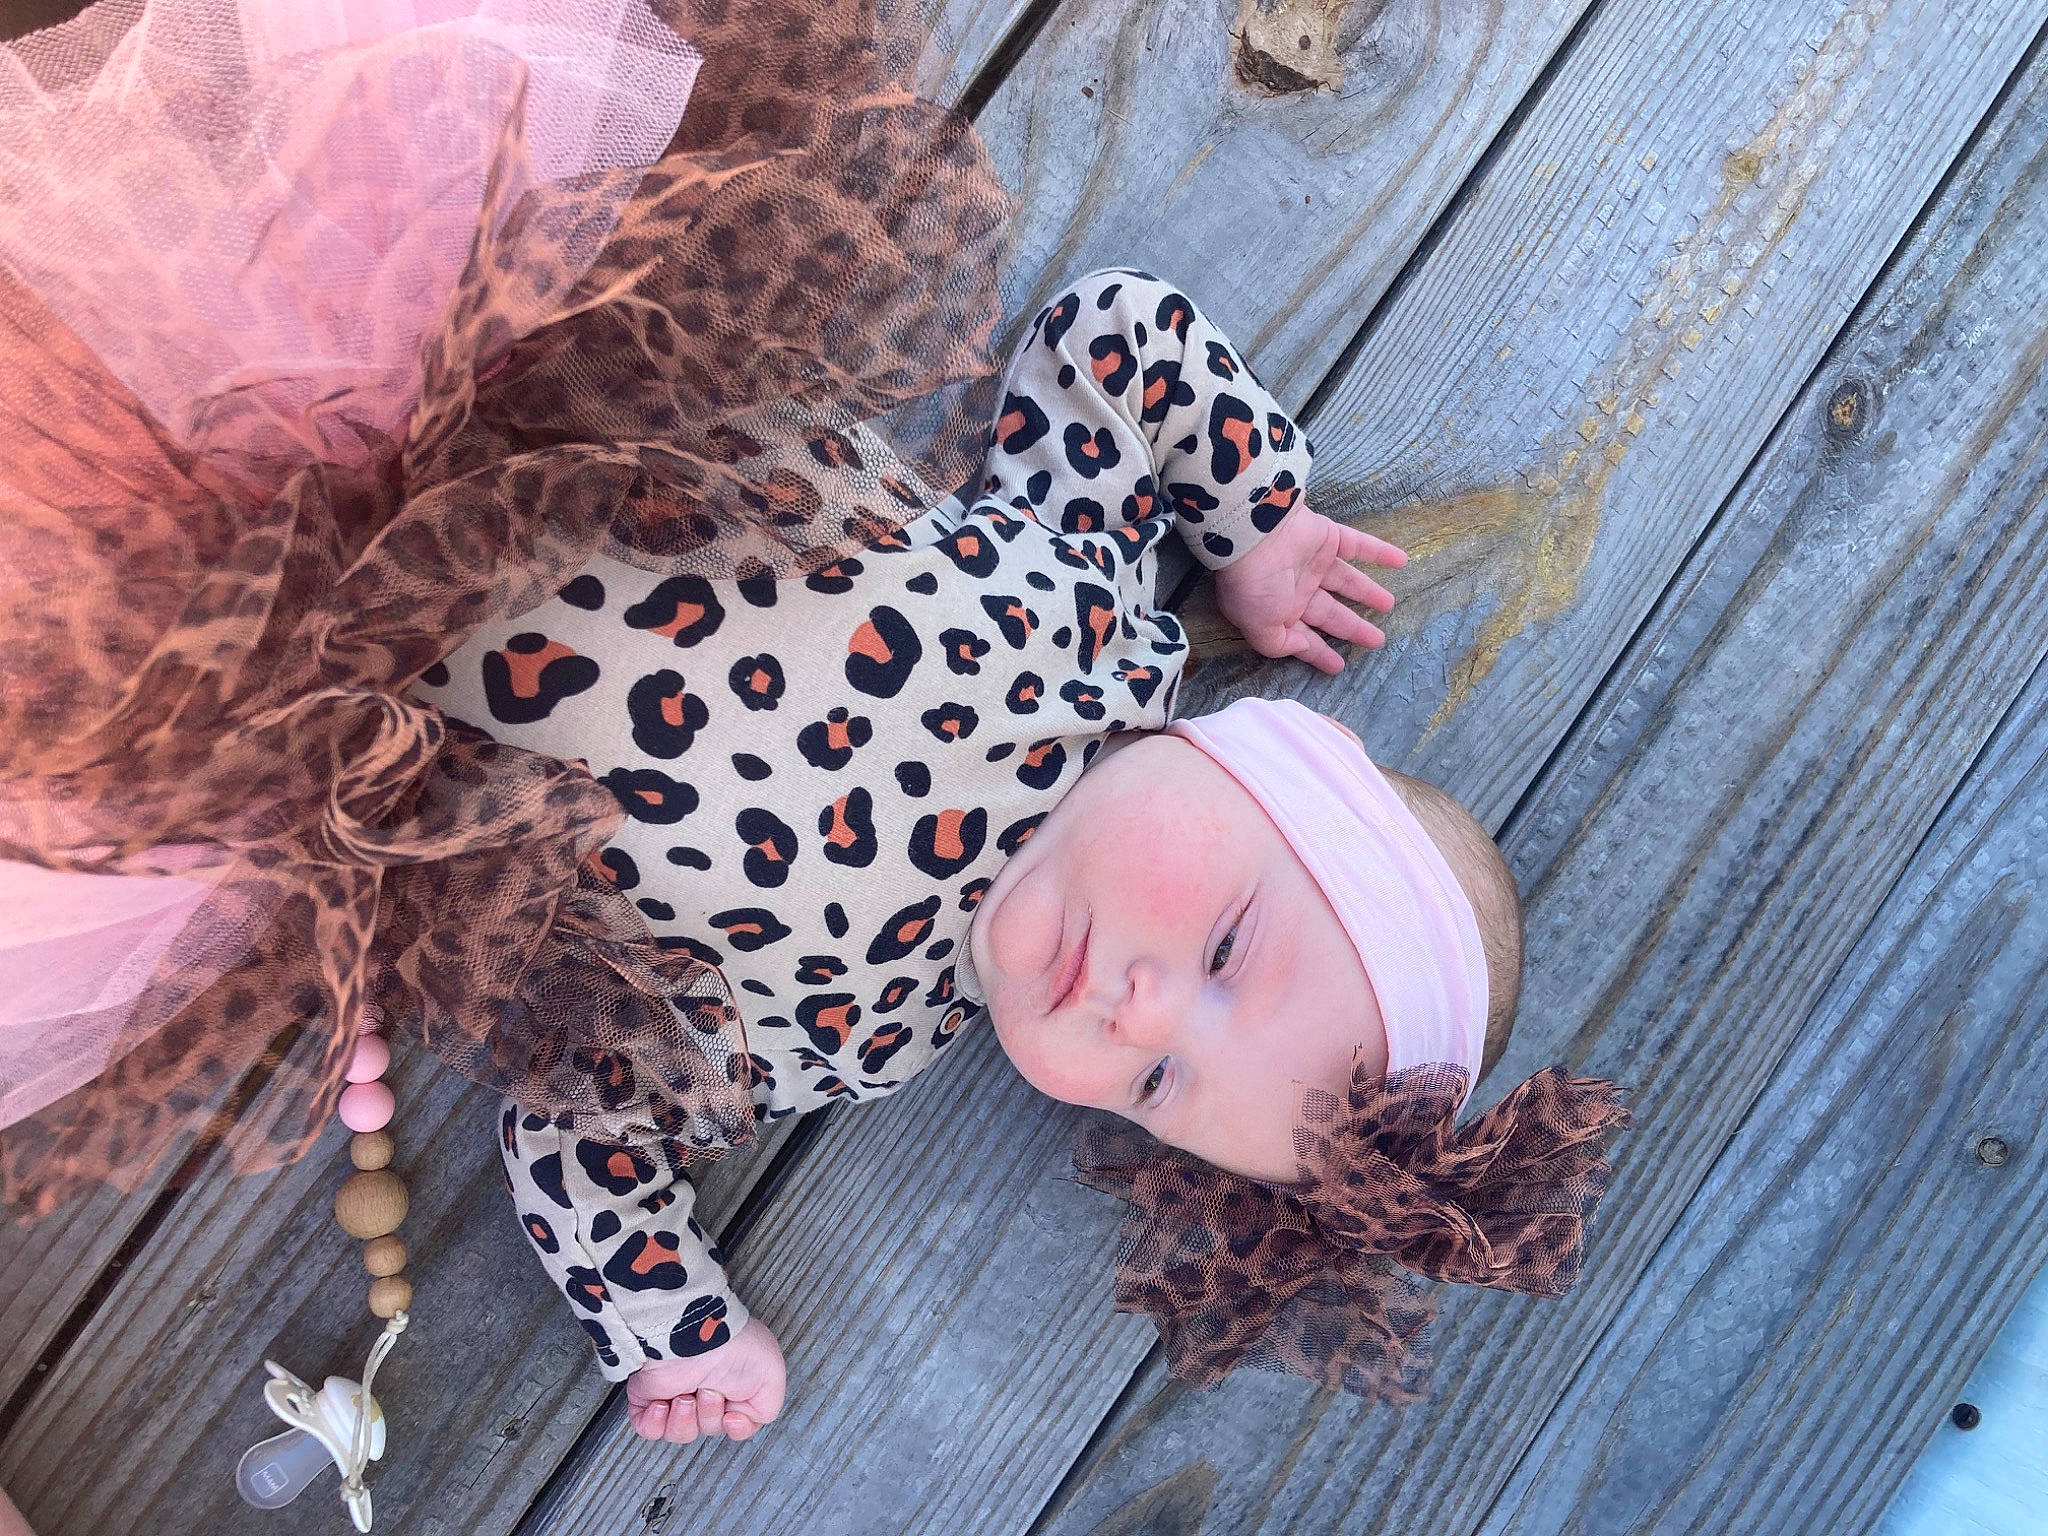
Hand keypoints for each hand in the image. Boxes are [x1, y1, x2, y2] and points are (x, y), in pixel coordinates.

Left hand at [625, 1318, 786, 1443]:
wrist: (696, 1336)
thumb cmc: (736, 1346)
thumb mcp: (772, 1378)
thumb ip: (766, 1410)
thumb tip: (742, 1422)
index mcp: (734, 1387)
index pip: (735, 1426)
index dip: (736, 1428)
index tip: (732, 1416)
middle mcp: (706, 1391)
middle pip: (709, 1430)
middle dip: (710, 1417)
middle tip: (709, 1392)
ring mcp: (676, 1395)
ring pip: (679, 1434)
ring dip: (684, 1421)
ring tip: (685, 1397)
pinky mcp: (649, 1397)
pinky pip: (647, 1429)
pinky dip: (654, 1425)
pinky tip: (662, 1406)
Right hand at [1210, 504, 1405, 674]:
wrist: (1252, 535)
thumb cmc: (1253, 586)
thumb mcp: (1257, 627)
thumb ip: (1279, 645)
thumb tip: (1302, 647)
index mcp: (1280, 613)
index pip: (1306, 638)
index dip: (1320, 654)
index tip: (1339, 667)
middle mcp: (1298, 589)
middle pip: (1332, 613)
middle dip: (1353, 628)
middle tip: (1377, 641)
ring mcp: (1314, 563)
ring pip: (1347, 582)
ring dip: (1368, 593)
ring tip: (1388, 605)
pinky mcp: (1328, 537)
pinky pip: (1359, 546)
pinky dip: (1379, 552)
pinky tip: (1401, 561)